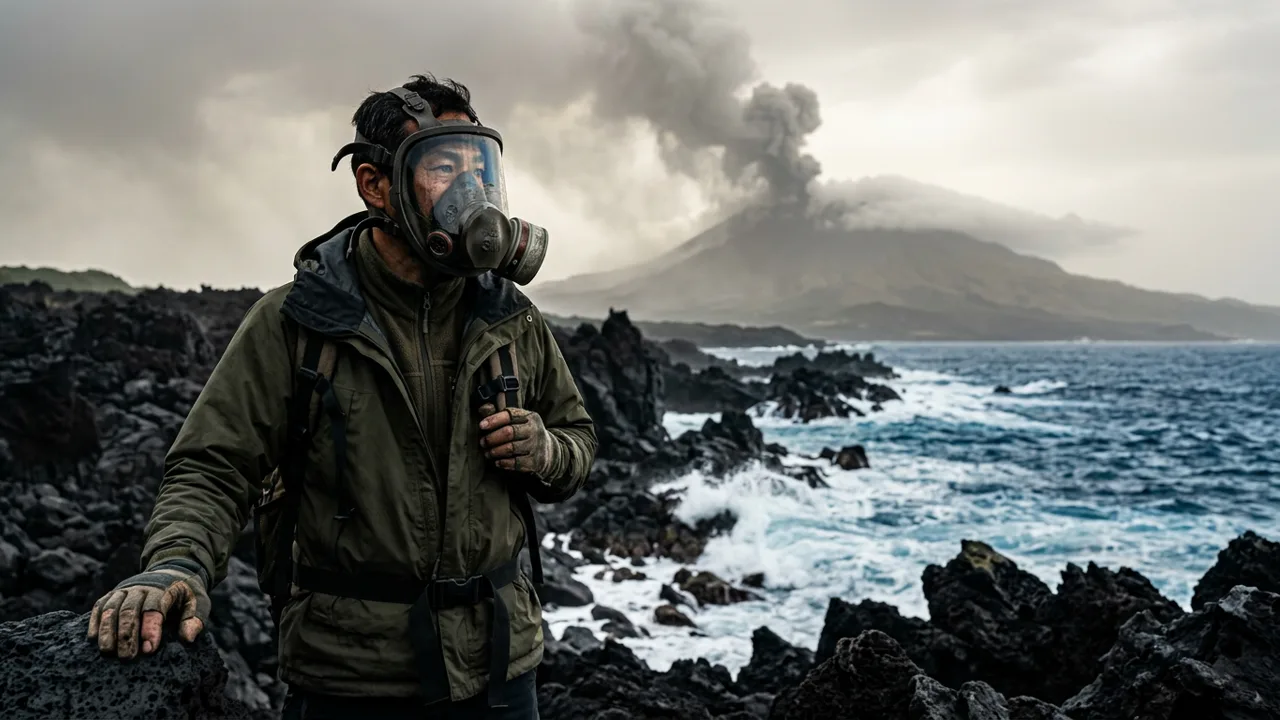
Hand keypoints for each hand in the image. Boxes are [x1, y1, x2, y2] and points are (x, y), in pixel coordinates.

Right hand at [86, 558, 210, 658]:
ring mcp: (124, 590)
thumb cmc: (185, 593)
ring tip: (108, 652)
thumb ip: (195, 619)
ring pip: (111, 608)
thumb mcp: (199, 602)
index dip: (151, 629)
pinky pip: (99, 606)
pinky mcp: (113, 594)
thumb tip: (187, 638)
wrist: (172, 571)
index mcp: (163, 589)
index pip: (154, 609)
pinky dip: (95, 621)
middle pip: (129, 610)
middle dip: (126, 634)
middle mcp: (141, 588)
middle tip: (127, 658)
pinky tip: (93, 638)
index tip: (150, 650)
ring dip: (107, 630)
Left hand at [478, 404, 557, 476]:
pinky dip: (504, 463)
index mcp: (530, 417)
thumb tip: (483, 409)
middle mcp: (534, 430)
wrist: (549, 451)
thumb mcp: (518, 421)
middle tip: (482, 442)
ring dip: (495, 451)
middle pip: (509, 432)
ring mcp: (536, 446)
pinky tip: (497, 462)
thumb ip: (499, 415)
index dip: (494, 420)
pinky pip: (516, 463)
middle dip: (492, 438)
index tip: (481, 426)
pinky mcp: (535, 461)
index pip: (510, 415)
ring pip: (511, 448)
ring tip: (487, 453)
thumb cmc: (526, 433)